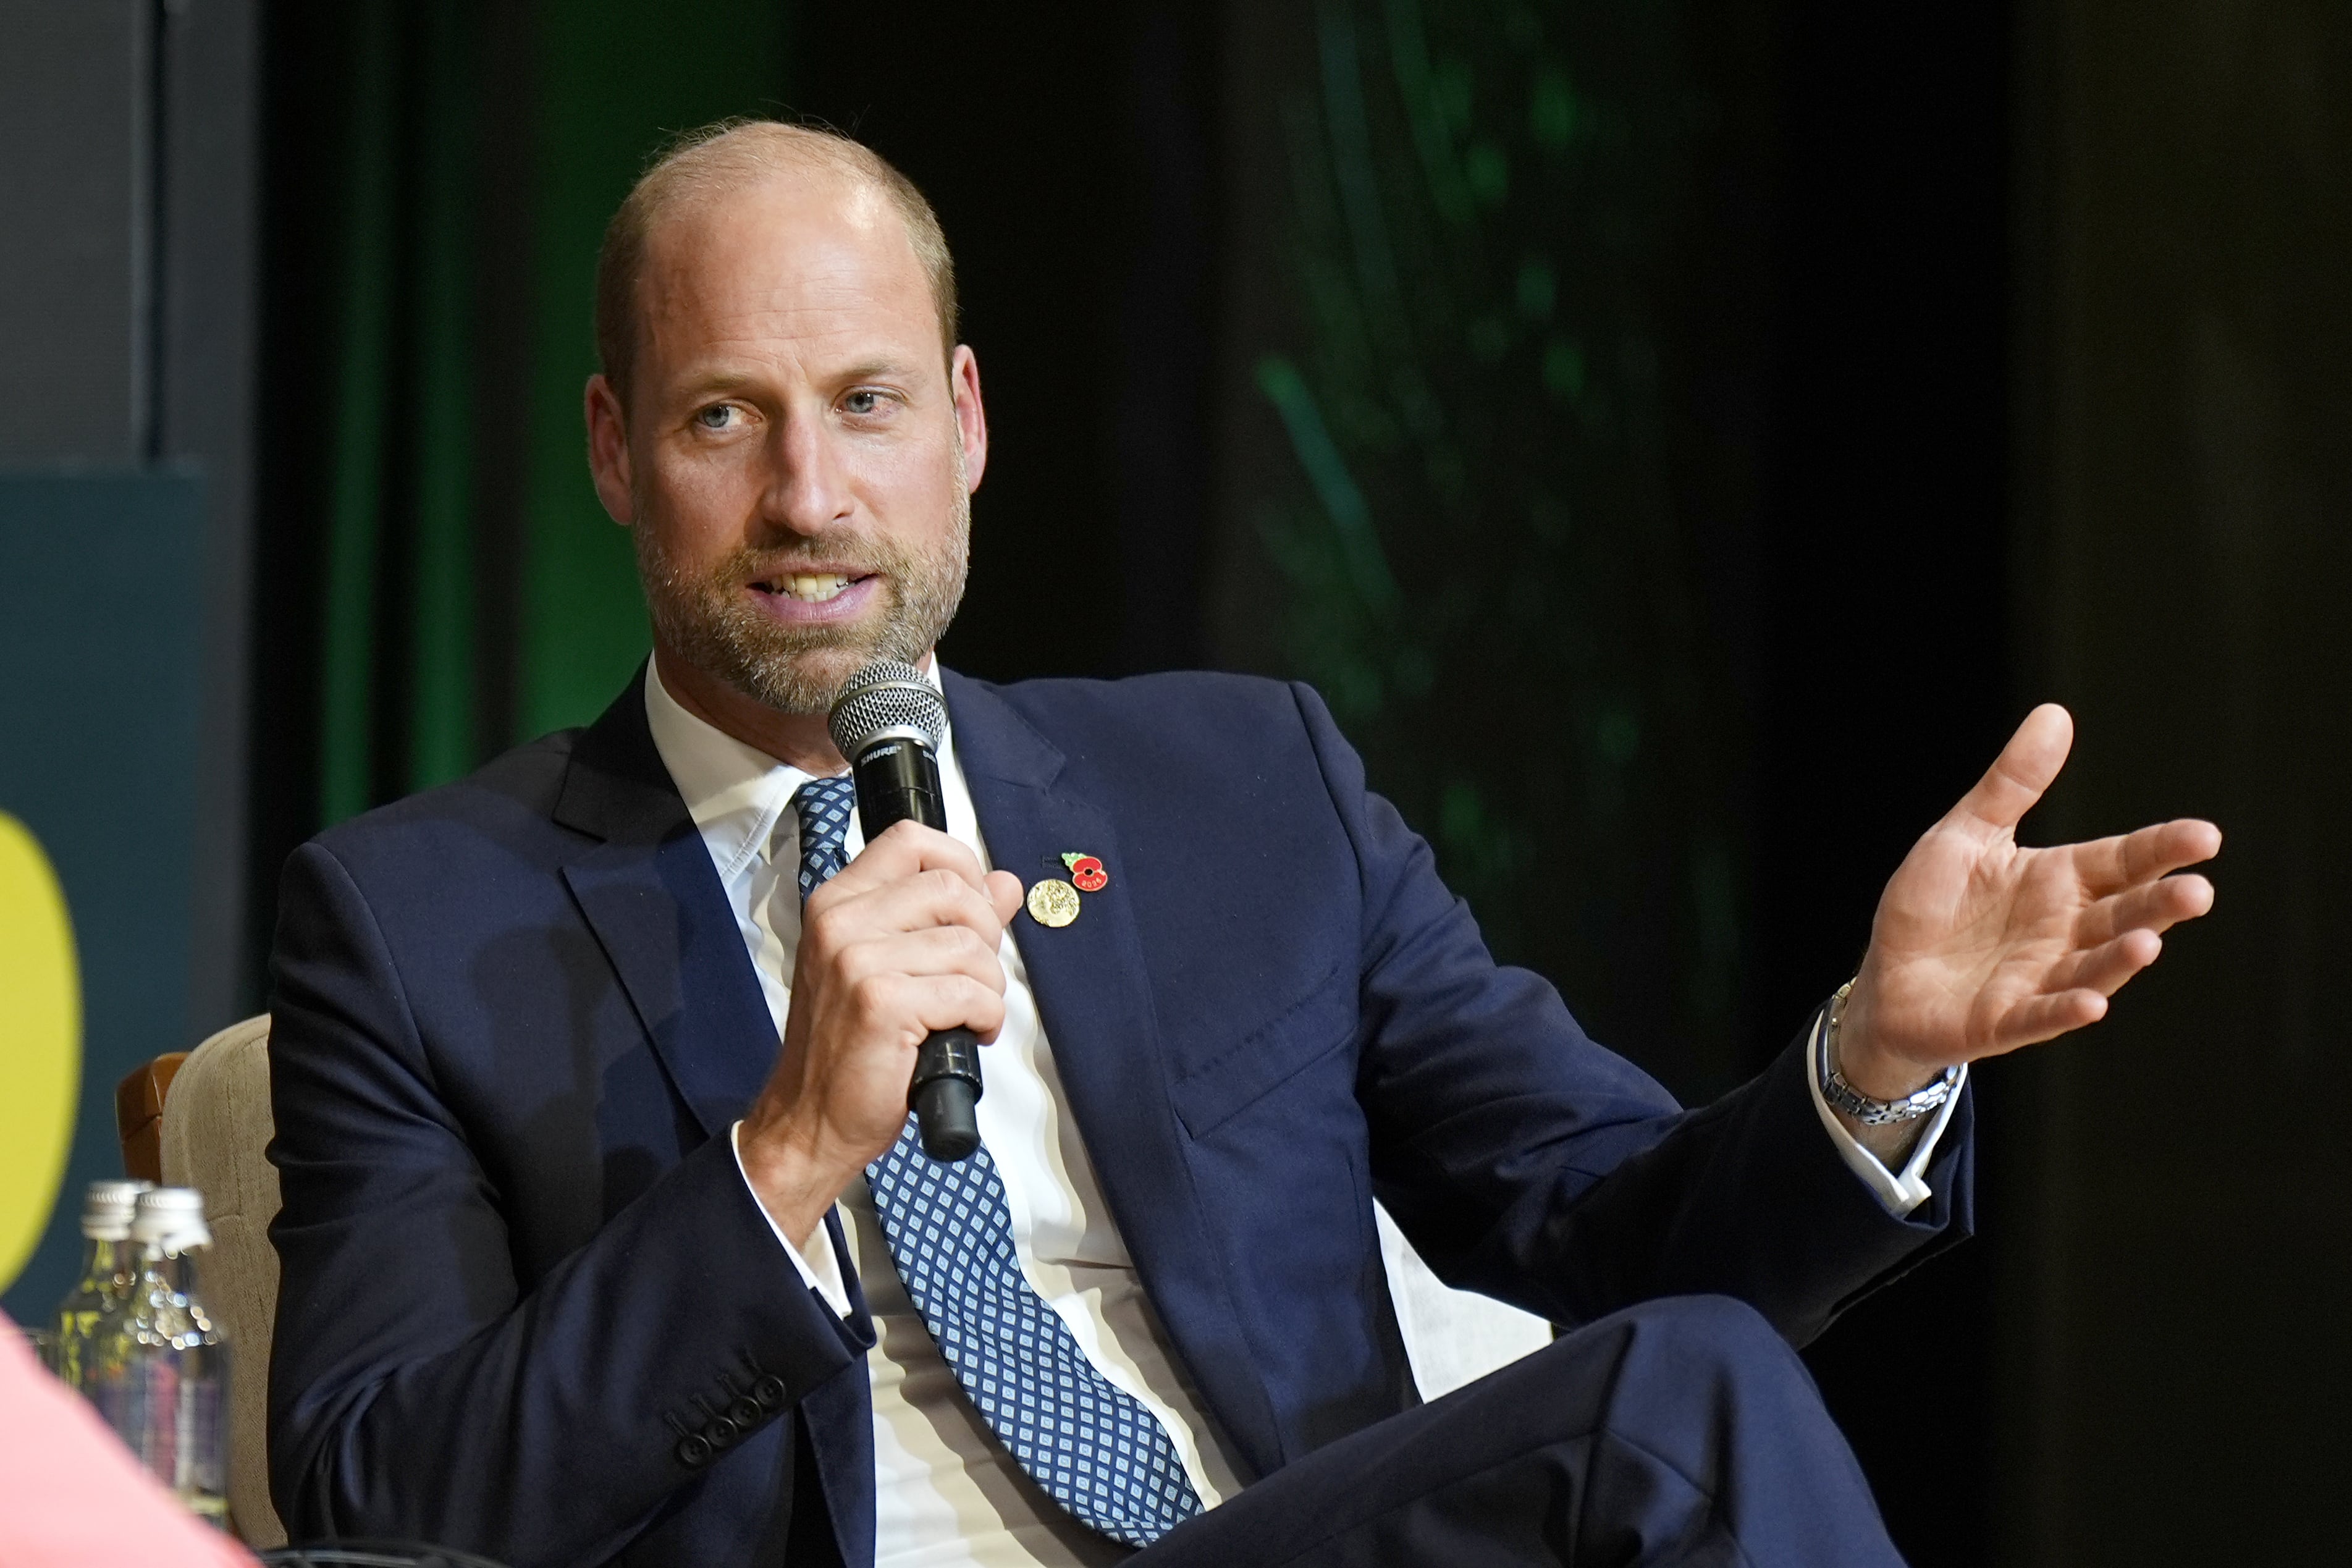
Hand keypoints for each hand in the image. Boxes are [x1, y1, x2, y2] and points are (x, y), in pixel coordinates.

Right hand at [737, 819, 1024, 1245]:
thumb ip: (947, 919)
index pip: (912, 840)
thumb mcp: (888, 968)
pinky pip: (971, 992)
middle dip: (985, 934)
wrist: (809, 1121)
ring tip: (965, 1013)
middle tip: (973, 975)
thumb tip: (1005, 883)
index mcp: (838, 903)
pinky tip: (966, 1034)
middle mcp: (841, 922)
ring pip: (969, 944)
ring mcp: (856, 960)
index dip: (961, 866)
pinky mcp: (881, 1002)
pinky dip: (986, 1017)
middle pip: (952, 888)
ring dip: (987, 986)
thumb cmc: (848, 1050)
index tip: (973, 910)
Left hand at [1836, 704, 2219, 1102]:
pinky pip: (2040, 1015)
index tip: (2205, 836)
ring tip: (2149, 943)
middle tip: (2196, 891)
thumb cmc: (1933, 907)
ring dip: (2120, 959)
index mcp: (2060, 883)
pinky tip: (2091, 1004)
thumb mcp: (1967, 834)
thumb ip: (2013, 784)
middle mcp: (2063, 933)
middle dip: (2158, 906)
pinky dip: (2066, 1009)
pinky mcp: (2003, 1020)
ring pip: (2092, 968)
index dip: (2162, 850)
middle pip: (2122, 916)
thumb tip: (2055, 713)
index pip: (2122, 862)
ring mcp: (2038, 979)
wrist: (1884, 978)